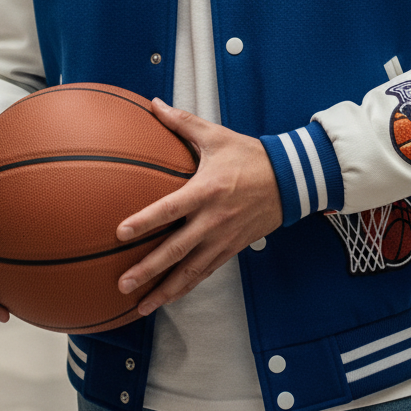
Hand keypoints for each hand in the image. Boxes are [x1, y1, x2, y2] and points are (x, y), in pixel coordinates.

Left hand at [116, 99, 282, 315]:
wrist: (289, 180)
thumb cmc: (249, 155)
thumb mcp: (216, 135)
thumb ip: (182, 122)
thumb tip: (153, 103)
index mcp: (207, 190)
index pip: (171, 209)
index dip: (146, 222)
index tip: (121, 233)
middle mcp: (213, 219)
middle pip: (177, 250)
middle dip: (149, 269)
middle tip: (122, 283)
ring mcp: (223, 238)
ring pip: (191, 271)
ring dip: (165, 290)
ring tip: (140, 307)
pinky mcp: (232, 249)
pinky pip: (206, 273)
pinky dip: (186, 288)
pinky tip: (168, 299)